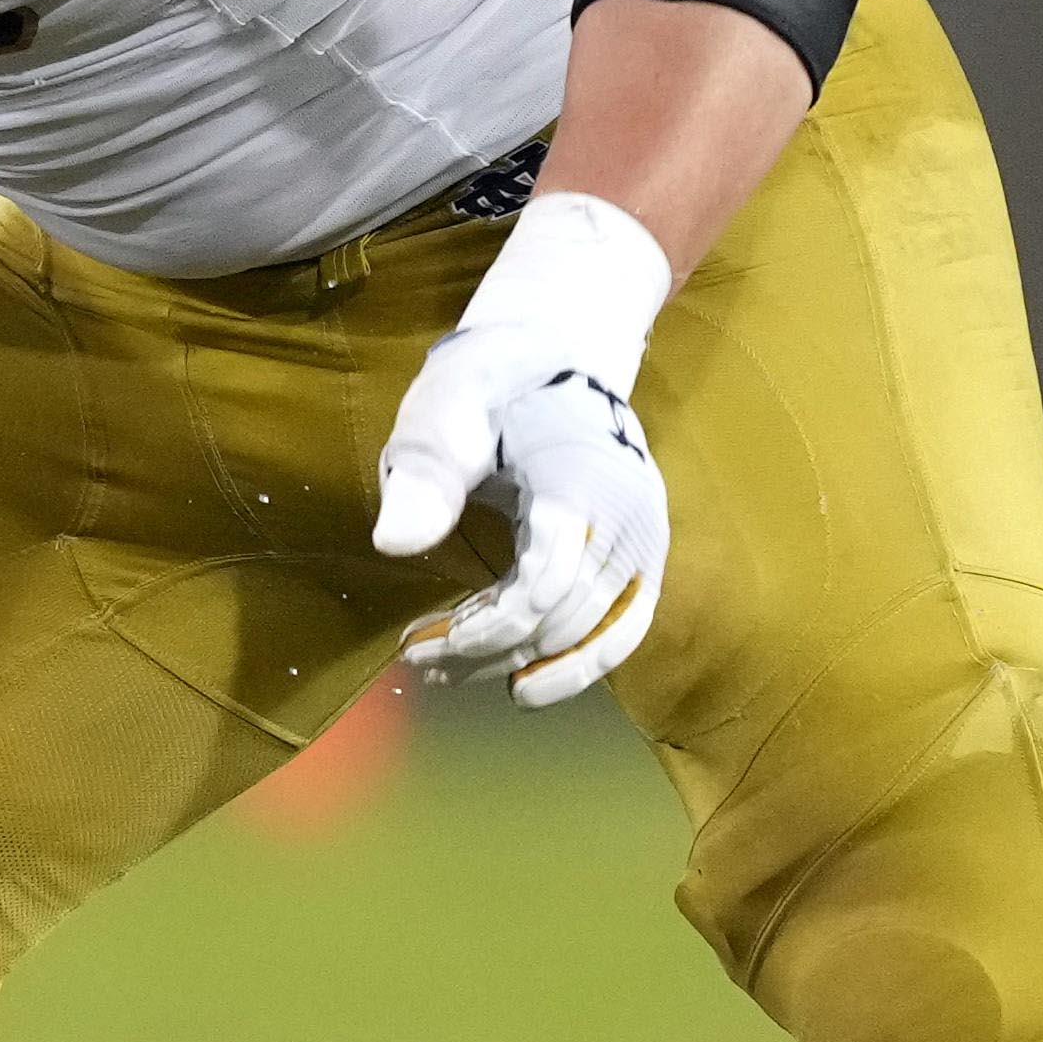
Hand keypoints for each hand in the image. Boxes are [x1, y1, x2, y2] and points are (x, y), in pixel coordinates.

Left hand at [368, 190, 677, 708]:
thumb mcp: (446, 408)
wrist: (558, 357)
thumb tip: (396, 544)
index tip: (417, 645)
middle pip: (564, 617)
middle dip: (488, 651)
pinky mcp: (647, 556)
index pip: (543, 582)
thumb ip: (428, 470)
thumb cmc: (492, 383)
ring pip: (597, 637)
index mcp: (582, 477)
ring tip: (452, 675)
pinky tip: (523, 684)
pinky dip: (577, 665)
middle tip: (418, 659)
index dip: (482, 629)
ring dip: (526, 667)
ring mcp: (646, 539)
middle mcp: (629, 514)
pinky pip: (624, 630)